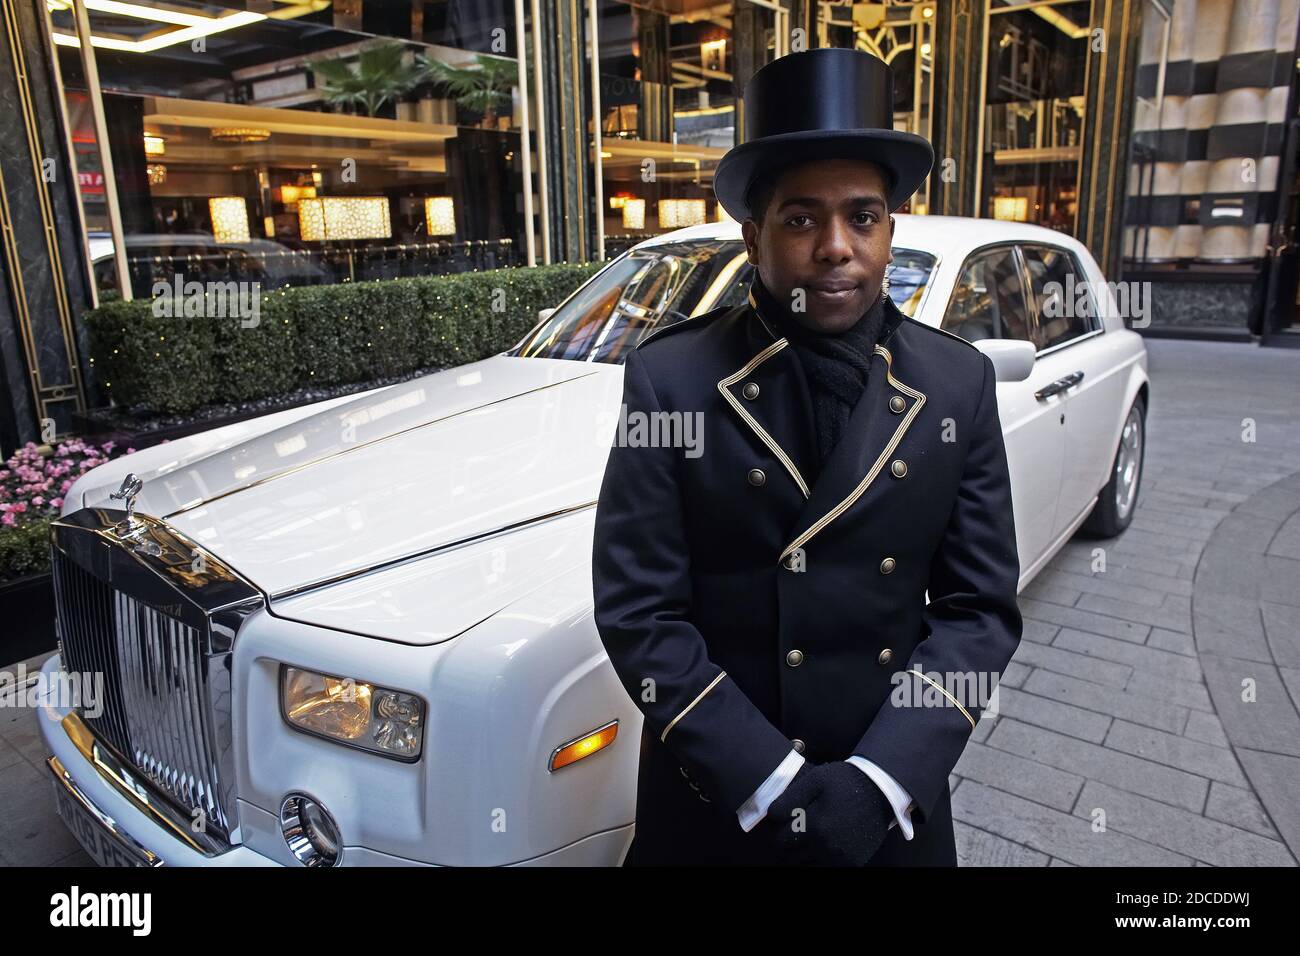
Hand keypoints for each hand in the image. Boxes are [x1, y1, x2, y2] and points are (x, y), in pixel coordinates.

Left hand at [755, 761, 894, 865]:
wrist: (880, 790)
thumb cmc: (845, 782)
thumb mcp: (815, 780)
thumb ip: (790, 798)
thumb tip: (771, 816)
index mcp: (816, 827)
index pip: (781, 842)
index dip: (779, 831)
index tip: (784, 822)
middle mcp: (828, 848)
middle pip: (793, 857)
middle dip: (790, 844)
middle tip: (796, 829)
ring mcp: (842, 858)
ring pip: (809, 865)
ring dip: (805, 853)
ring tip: (810, 835)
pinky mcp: (854, 863)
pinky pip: (828, 867)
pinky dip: (822, 858)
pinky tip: (826, 842)